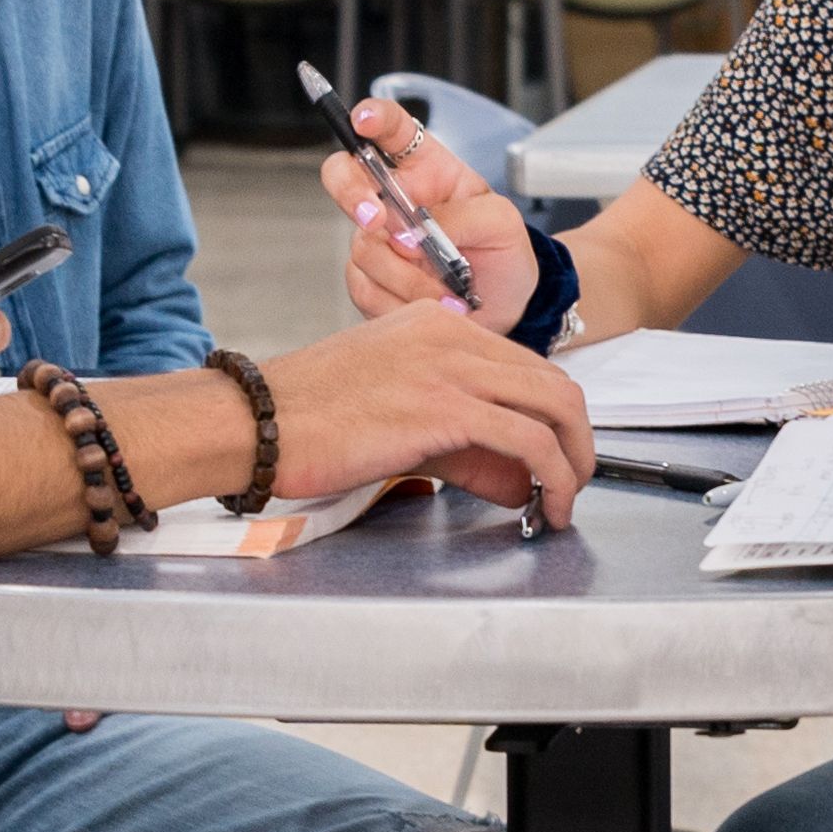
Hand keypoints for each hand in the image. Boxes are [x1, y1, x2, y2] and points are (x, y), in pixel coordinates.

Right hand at [256, 300, 590, 522]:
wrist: (254, 419)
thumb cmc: (304, 419)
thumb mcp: (395, 415)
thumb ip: (460, 442)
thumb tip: (512, 477)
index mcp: (435, 326)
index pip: (523, 366)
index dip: (550, 417)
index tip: (553, 456)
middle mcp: (451, 336)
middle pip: (552, 381)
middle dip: (578, 438)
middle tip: (576, 480)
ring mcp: (450, 367)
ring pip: (554, 404)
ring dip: (575, 460)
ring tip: (567, 500)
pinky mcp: (444, 408)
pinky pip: (528, 440)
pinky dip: (553, 475)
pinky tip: (547, 505)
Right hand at [319, 98, 542, 329]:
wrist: (505, 306)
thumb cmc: (502, 252)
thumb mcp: (501, 223)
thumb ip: (462, 217)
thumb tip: (412, 231)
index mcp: (425, 168)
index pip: (390, 127)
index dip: (372, 117)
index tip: (365, 119)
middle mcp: (391, 197)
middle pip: (342, 175)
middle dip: (351, 195)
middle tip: (376, 221)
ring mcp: (376, 238)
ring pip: (364, 248)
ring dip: (407, 277)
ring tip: (450, 294)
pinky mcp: (368, 278)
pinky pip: (367, 289)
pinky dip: (402, 304)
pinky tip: (435, 307)